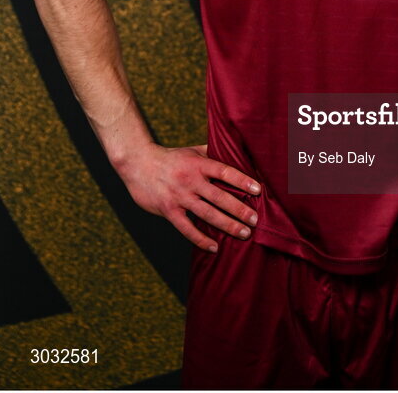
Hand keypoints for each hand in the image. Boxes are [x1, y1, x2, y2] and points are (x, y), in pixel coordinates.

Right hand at [117, 143, 261, 251]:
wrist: (138, 163)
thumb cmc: (170, 158)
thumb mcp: (192, 151)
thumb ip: (212, 153)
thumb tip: (236, 152)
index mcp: (199, 164)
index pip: (225, 172)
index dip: (242, 180)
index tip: (258, 190)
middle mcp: (191, 180)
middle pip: (219, 196)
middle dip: (239, 209)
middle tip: (255, 220)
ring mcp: (179, 196)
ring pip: (207, 214)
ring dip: (227, 225)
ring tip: (244, 233)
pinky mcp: (168, 210)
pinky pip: (187, 228)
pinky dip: (200, 239)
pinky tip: (214, 247)